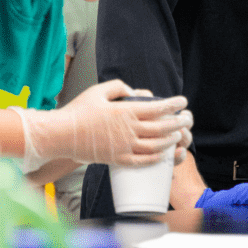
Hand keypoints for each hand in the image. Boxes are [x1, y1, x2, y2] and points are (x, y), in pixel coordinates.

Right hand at [13, 81, 192, 168]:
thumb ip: (119, 87)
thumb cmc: (78, 111)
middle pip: (162, 127)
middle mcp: (128, 130)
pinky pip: (142, 161)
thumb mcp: (98, 91)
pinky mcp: (118, 159)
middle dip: (179, 123)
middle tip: (188, 119)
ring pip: (156, 145)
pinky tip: (162, 154)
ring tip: (178, 136)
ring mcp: (124, 146)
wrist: (60, 135)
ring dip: (170, 141)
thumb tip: (135, 92)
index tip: (183, 102)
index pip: (157, 108)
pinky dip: (156, 158)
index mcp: (125, 111)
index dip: (173, 105)